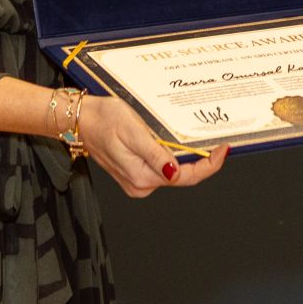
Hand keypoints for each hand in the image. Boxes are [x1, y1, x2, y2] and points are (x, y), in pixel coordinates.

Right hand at [76, 94, 229, 196]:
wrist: (79, 119)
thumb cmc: (103, 120)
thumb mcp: (133, 132)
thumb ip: (155, 154)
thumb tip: (174, 172)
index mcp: (142, 177)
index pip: (185, 177)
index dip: (208, 166)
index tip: (223, 150)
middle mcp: (141, 184)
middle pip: (182, 176)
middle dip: (201, 161)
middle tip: (216, 141)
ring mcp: (137, 180)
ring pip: (172, 171)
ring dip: (186, 157)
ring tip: (198, 139)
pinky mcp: (134, 172)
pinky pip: (161, 166)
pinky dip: (173, 155)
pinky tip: (176, 142)